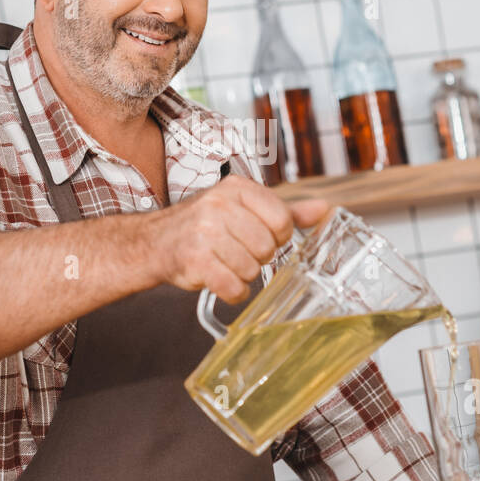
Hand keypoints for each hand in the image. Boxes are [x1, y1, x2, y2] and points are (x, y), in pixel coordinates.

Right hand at [147, 174, 330, 303]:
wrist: (154, 242)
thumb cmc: (203, 226)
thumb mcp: (243, 208)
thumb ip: (285, 210)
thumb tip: (325, 209)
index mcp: (236, 188)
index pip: (281, 220)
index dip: (277, 237)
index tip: (260, 238)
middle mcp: (219, 205)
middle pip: (267, 248)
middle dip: (256, 258)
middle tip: (236, 251)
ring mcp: (205, 233)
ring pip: (251, 270)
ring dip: (241, 275)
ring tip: (223, 263)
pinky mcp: (195, 260)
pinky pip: (233, 288)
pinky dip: (231, 292)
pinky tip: (219, 279)